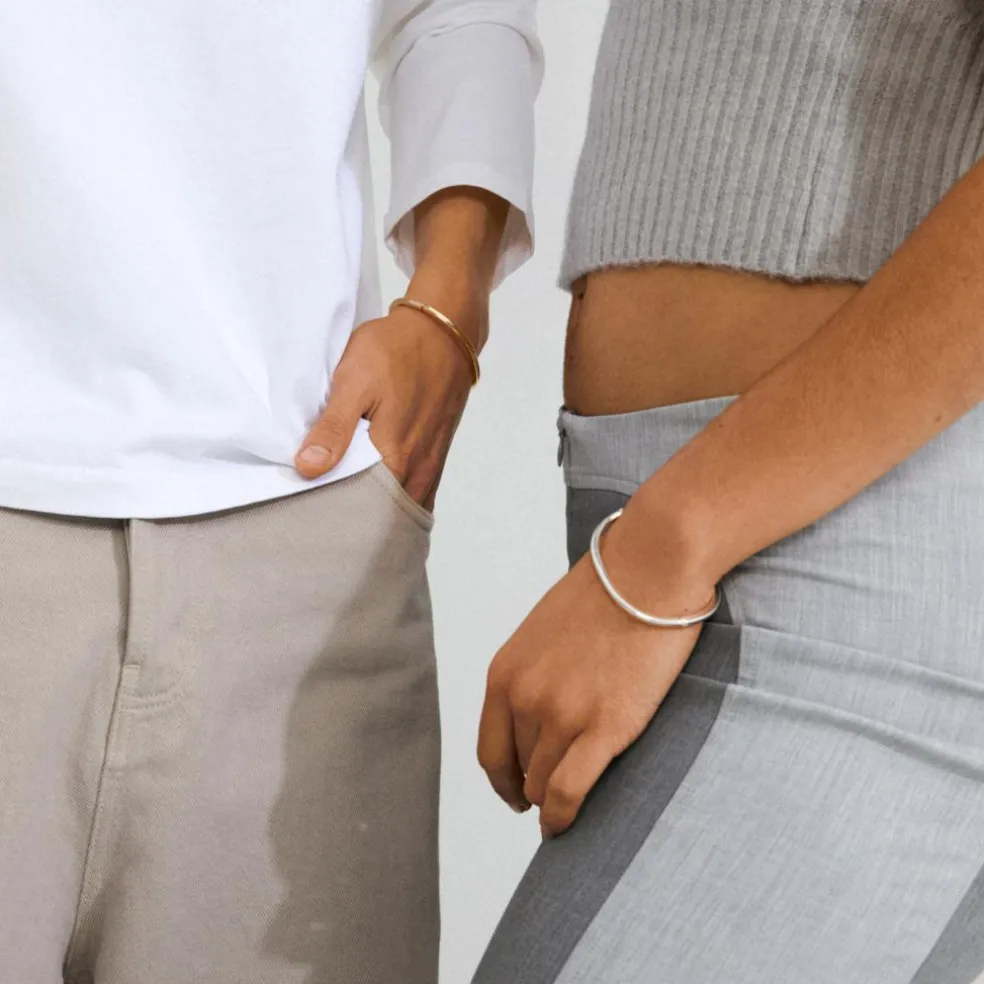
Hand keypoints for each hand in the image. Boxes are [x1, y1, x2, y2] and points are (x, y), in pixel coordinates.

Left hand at [294, 301, 474, 509]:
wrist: (443, 333)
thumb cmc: (396, 352)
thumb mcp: (354, 382)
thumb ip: (334, 429)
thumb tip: (308, 468)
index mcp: (393, 458)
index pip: (358, 510)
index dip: (331, 515)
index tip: (307, 514)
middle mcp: (416, 471)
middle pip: (380, 516)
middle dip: (352, 521)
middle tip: (320, 517)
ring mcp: (429, 466)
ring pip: (400, 508)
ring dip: (375, 513)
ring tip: (344, 511)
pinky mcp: (436, 457)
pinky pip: (416, 495)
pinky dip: (396, 503)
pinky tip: (377, 499)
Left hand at [478, 542, 711, 837]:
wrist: (647, 570)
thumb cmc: (608, 590)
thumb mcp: (548, 629)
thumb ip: (537, 671)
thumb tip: (544, 705)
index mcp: (505, 672)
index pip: (489, 749)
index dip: (502, 779)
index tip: (514, 791)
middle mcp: (523, 698)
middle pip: (519, 769)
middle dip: (532, 786)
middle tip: (551, 798)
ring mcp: (561, 715)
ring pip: (542, 785)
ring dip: (550, 802)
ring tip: (564, 812)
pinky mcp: (603, 727)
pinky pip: (568, 793)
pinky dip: (562, 818)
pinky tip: (564, 827)